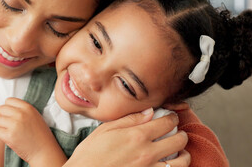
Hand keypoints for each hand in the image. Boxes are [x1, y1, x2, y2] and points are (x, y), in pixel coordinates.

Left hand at [0, 97, 66, 165]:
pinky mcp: (9, 136)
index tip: (12, 116)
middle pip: (1, 109)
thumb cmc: (39, 134)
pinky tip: (7, 138)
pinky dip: (0, 135)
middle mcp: (21, 114)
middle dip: (3, 117)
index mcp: (28, 107)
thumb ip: (22, 110)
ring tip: (9, 132)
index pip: (8, 100)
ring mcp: (14, 125)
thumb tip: (6, 107)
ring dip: (1, 126)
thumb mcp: (35, 116)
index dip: (8, 108)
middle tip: (9, 125)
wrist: (44, 151)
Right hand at [64, 109, 189, 166]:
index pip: (167, 122)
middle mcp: (147, 153)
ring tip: (179, 151)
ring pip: (182, 161)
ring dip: (183, 153)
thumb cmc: (90, 155)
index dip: (172, 117)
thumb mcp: (105, 130)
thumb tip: (149, 112)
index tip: (171, 117)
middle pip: (179, 140)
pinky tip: (169, 164)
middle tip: (177, 132)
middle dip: (181, 133)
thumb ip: (129, 120)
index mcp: (136, 136)